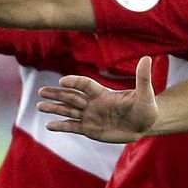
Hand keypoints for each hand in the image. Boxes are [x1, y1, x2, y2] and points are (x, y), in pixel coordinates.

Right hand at [38, 56, 158, 142]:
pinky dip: (61, 126)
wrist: (145, 125)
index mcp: (103, 93)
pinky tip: (49, 126)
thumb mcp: (145, 94)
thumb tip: (147, 58)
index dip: (74, 82)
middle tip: (41, 92)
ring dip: (54, 108)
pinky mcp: (90, 129)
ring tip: (40, 106)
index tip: (63, 81)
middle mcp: (92, 103)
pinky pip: (72, 127)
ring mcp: (90, 116)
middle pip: (71, 96)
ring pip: (68, 111)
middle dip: (57, 94)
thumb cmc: (146, 108)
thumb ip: (143, 78)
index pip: (85, 85)